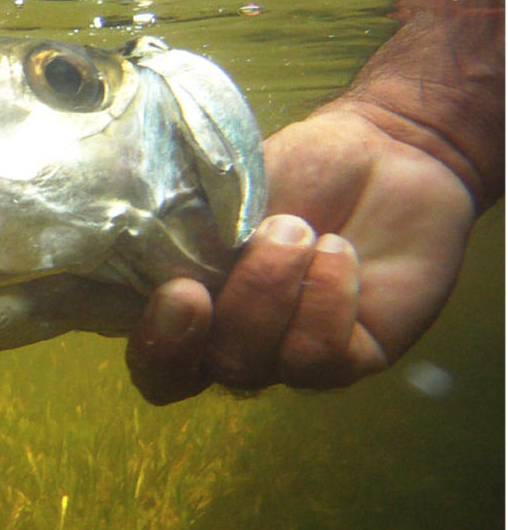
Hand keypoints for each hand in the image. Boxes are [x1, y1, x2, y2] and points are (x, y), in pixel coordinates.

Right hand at [126, 108, 476, 404]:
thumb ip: (187, 227)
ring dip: (269, 287)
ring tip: (296, 228)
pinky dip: (326, 295)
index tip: (174, 291)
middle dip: (186, 336)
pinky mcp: (349, 358)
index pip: (144, 348)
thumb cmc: (298, 167)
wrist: (384, 154)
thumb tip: (154, 252)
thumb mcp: (228, 188)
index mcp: (185, 297)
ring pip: (251, 364)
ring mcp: (284, 354)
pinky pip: (318, 356)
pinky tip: (338, 250)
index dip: (148, 342)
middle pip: (183, 376)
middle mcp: (226, 338)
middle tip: (196, 288)